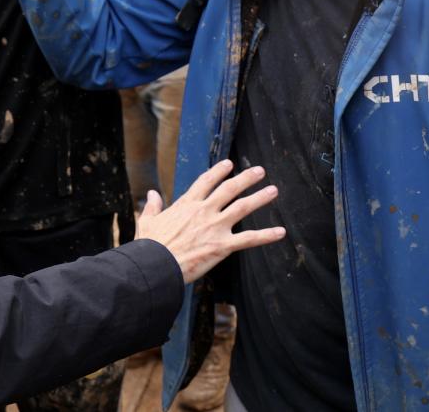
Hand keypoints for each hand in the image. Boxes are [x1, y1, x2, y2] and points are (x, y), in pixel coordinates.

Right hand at [135, 159, 283, 283]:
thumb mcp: (148, 222)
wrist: (156, 265)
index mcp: (186, 204)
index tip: (229, 164)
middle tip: (259, 170)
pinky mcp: (222, 245)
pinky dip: (266, 235)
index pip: (206, 181)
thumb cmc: (150, 246)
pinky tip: (280, 231)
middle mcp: (204, 211)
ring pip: (242, 207)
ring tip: (273, 190)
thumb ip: (152, 206)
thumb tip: (151, 194)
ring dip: (260, 198)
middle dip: (246, 178)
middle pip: (229, 189)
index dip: (218, 171)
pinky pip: (249, 239)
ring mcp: (215, 227)